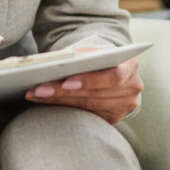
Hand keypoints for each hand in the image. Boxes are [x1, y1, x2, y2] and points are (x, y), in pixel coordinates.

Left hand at [25, 52, 142, 124]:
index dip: (90, 80)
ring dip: (59, 100)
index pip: (112, 75)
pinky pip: (87, 114)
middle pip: (96, 93)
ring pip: (88, 106)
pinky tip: (46, 101)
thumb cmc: (101, 58)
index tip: (66, 81)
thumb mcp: (96, 51)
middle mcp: (133, 88)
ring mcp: (125, 106)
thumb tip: (60, 62)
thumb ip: (84, 55)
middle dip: (65, 91)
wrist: (115, 70)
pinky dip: (65, 107)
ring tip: (37, 94)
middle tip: (40, 89)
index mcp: (131, 65)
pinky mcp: (114, 117)